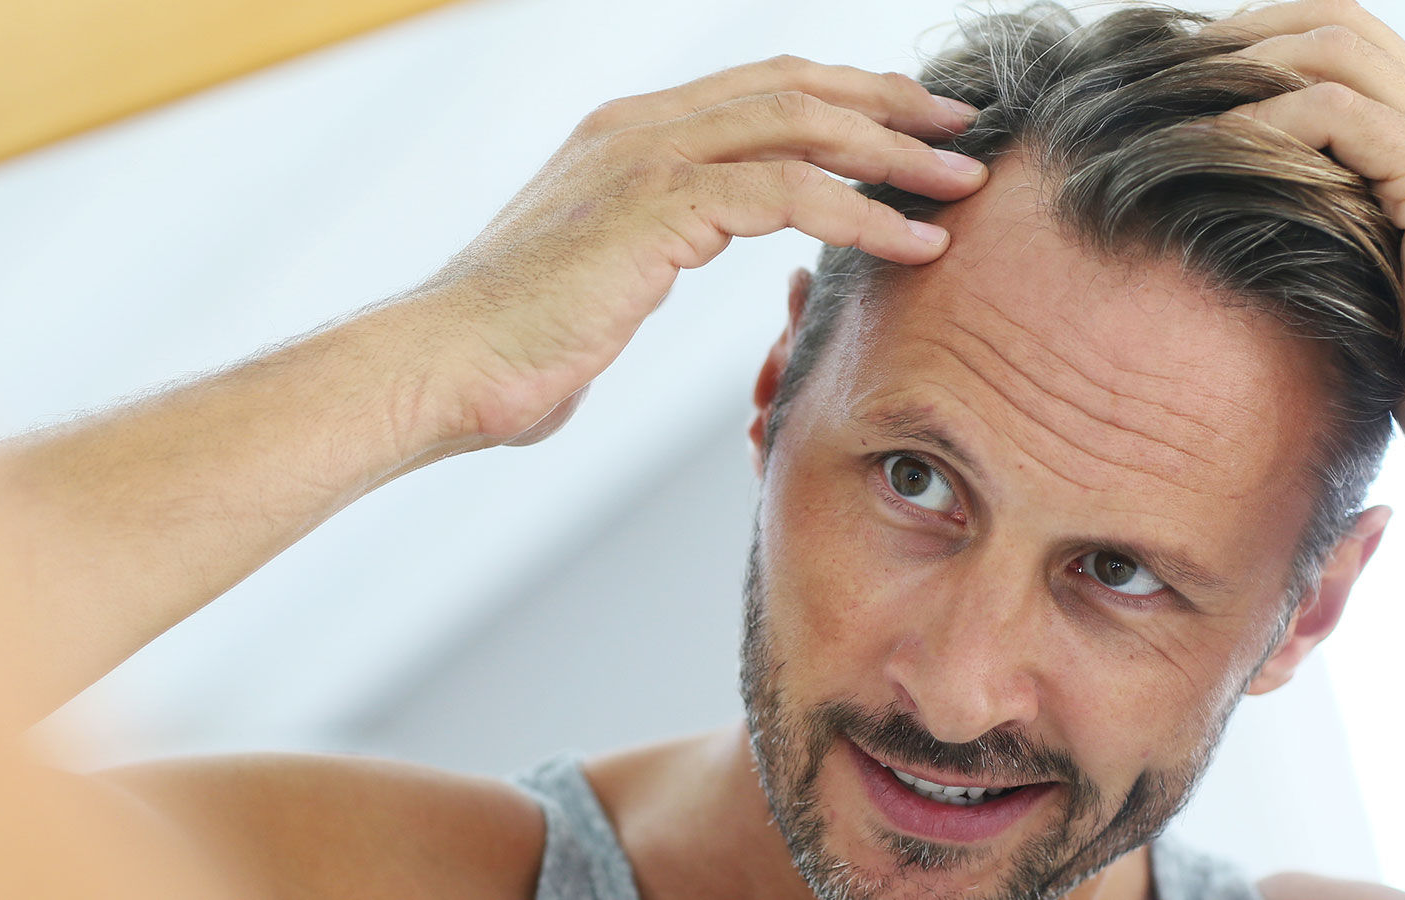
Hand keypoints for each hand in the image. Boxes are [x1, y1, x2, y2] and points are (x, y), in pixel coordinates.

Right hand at [409, 56, 987, 446]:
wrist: (442, 368)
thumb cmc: (510, 350)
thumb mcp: (591, 281)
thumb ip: (637, 257)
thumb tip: (648, 279)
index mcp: (625, 135)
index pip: (759, 92)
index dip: (844, 101)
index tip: (909, 126)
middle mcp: (639, 128)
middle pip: (794, 88)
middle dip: (888, 104)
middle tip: (960, 128)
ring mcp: (645, 158)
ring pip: (801, 127)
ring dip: (894, 153)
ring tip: (962, 182)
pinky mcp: (655, 207)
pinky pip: (786, 194)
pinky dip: (862, 215)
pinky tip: (913, 242)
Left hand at [1217, 0, 1404, 479]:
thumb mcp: (1363, 274)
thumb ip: (1323, 222)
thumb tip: (1226, 212)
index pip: (1346, 37)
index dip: (1261, 40)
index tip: (1185, 78)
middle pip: (1336, 22)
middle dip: (1240, 37)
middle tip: (1162, 75)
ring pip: (1335, 50)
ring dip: (1242, 68)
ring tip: (1173, 105)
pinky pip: (1338, 114)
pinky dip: (1266, 122)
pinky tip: (1212, 150)